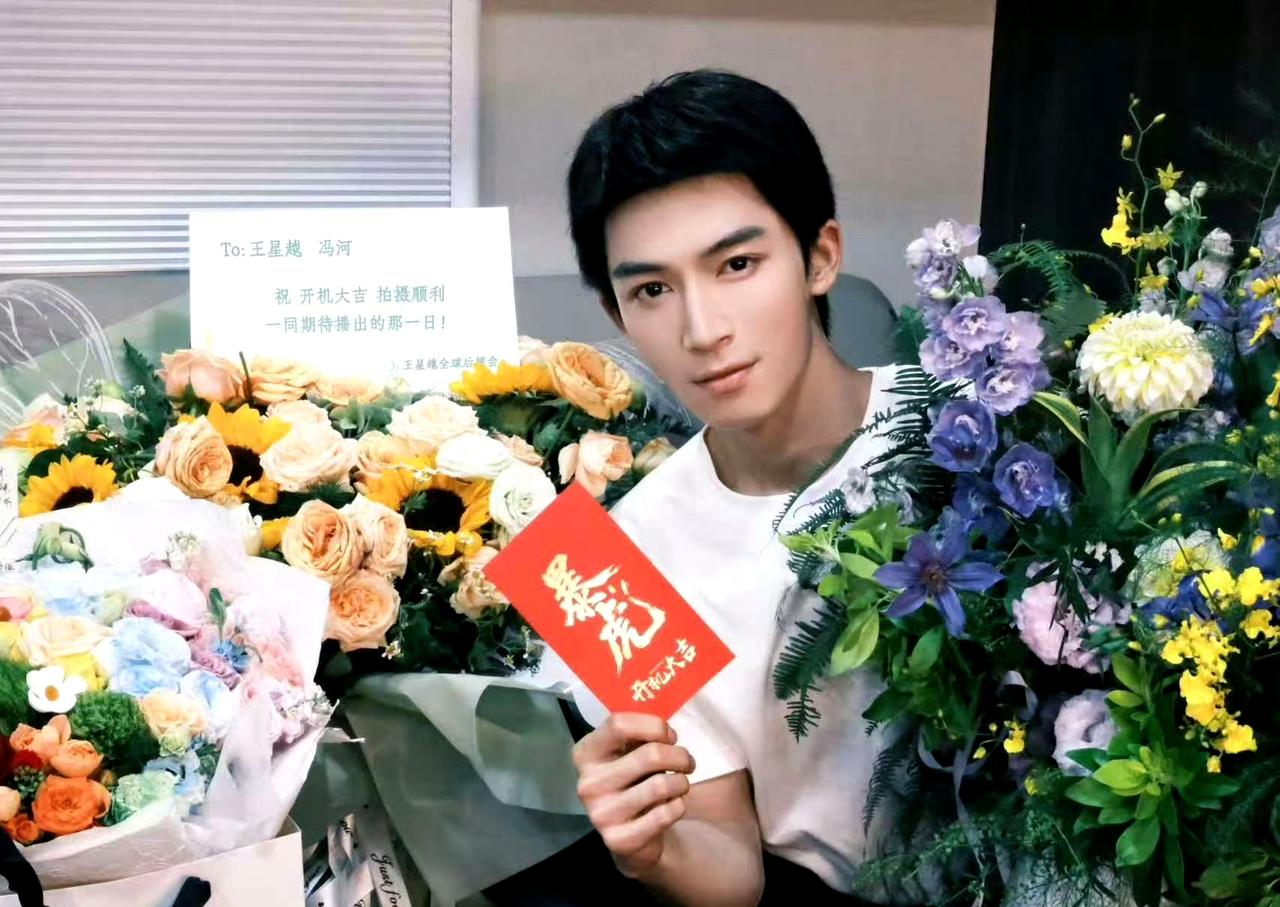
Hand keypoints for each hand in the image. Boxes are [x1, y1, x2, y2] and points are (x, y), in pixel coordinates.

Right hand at [572, 712, 695, 876]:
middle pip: (650, 754)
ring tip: (680, 785)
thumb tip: (666, 729)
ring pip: (662, 785)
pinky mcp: (619, 839)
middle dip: (680, 756)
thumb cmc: (633, 781)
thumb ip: (639, 735)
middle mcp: (587, 782)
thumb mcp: (628, 753)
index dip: (655, 726)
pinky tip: (672, 807)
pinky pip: (666, 814)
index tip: (670, 736)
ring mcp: (600, 813)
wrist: (630, 835)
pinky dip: (679, 806)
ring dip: (681, 783)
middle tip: (687, 762)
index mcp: (586, 752)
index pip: (619, 724)